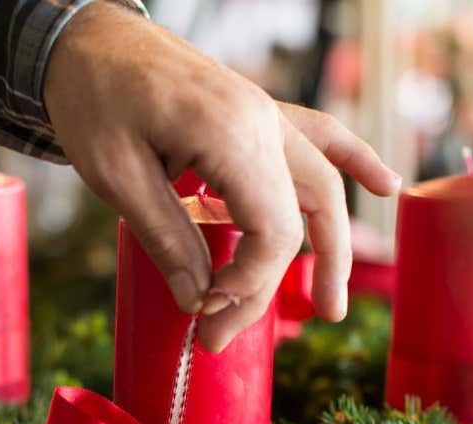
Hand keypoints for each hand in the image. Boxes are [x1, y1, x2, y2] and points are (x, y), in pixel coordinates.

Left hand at [45, 2, 399, 351]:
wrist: (86, 36)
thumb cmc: (92, 98)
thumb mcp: (115, 175)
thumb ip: (165, 237)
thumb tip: (199, 301)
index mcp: (228, 133)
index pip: (273, 230)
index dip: (246, 283)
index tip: (202, 309)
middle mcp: (261, 120)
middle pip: (300, 217)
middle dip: (271, 286)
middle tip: (225, 337)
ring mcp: (264, 112)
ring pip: (322, 184)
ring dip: (331, 245)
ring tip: (331, 305)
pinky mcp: (256, 112)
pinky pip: (320, 136)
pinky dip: (354, 160)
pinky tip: (386, 185)